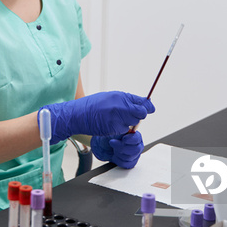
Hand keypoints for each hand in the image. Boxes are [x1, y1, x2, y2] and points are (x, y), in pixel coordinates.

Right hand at [39, 91, 154, 143]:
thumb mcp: (109, 97)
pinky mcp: (113, 128)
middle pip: (141, 114)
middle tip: (128, 115)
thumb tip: (141, 103)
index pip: (142, 102)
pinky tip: (109, 124)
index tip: (150, 108)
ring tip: (115, 119)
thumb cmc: (91, 106)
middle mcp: (120, 106)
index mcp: (120, 96)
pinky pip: (123, 130)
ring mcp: (117, 118)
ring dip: (128, 123)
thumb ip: (125, 100)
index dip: (148, 106)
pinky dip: (119, 129)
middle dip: (137, 116)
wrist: (76, 115)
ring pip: (133, 123)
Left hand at [91, 132, 143, 168]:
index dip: (130, 140)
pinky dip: (118, 160)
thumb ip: (121, 128)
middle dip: (121, 147)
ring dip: (118, 153)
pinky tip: (115, 155)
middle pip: (135, 150)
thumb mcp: (114, 129)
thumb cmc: (108, 136)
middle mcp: (137, 145)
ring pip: (130, 157)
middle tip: (113, 143)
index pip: (137, 138)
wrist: (102, 145)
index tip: (122, 139)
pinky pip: (126, 164)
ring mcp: (135, 154)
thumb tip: (127, 127)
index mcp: (135, 136)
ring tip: (114, 149)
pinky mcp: (130, 162)